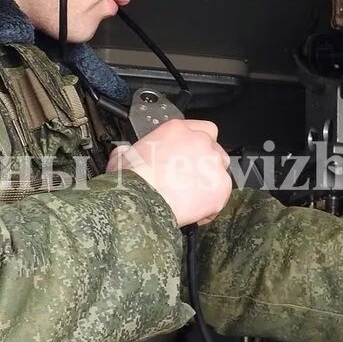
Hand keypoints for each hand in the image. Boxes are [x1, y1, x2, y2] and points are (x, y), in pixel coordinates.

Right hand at [107, 119, 231, 226]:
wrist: (139, 202)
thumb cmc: (130, 181)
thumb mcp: (122, 155)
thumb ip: (129, 149)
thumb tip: (124, 152)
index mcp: (177, 130)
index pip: (203, 128)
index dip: (199, 143)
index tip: (192, 155)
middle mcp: (200, 142)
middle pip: (215, 150)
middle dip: (205, 164)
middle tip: (190, 179)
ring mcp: (212, 164)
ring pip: (220, 173)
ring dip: (209, 184)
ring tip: (190, 198)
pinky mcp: (220, 187)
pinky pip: (220, 198)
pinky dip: (209, 207)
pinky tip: (193, 213)